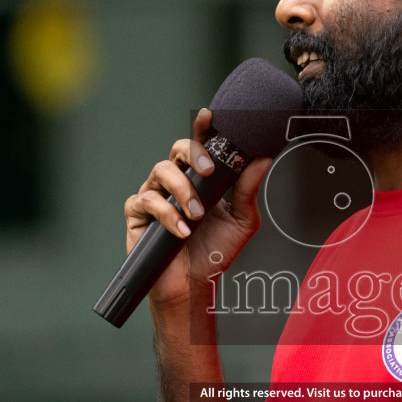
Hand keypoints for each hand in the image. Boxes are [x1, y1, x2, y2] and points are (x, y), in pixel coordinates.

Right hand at [122, 107, 270, 310]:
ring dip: (182, 190)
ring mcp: (155, 195)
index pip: (200, 145)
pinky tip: (181, 231)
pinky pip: (146, 201)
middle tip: (209, 170)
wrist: (194, 285)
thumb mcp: (241, 220)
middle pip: (177, 150)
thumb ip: (248, 189)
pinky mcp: (138, 214)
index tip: (210, 117)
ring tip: (196, 214)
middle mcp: (176, 182)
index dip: (203, 128)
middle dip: (193, 154)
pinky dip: (166, 214)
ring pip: (160, 171)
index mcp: (201, 179)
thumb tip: (263, 158)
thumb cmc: (215, 251)